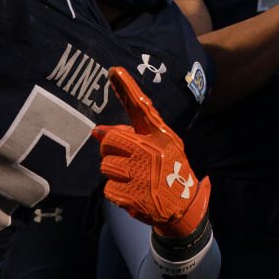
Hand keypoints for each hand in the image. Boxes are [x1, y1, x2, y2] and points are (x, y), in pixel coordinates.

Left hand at [93, 66, 209, 237]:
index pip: (141, 108)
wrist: (182, 208)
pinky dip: (117, 192)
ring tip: (134, 179)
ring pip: (106, 165)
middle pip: (111, 138)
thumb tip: (96, 130)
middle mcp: (151, 151)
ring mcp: (140, 174)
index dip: (127, 88)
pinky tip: (133, 193)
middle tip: (127, 159)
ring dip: (114, 173)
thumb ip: (132, 135)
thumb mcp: (161, 148)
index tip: (114, 71)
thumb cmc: (168, 171)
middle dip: (112, 149)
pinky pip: (108, 188)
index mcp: (160, 136)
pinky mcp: (131, 195)